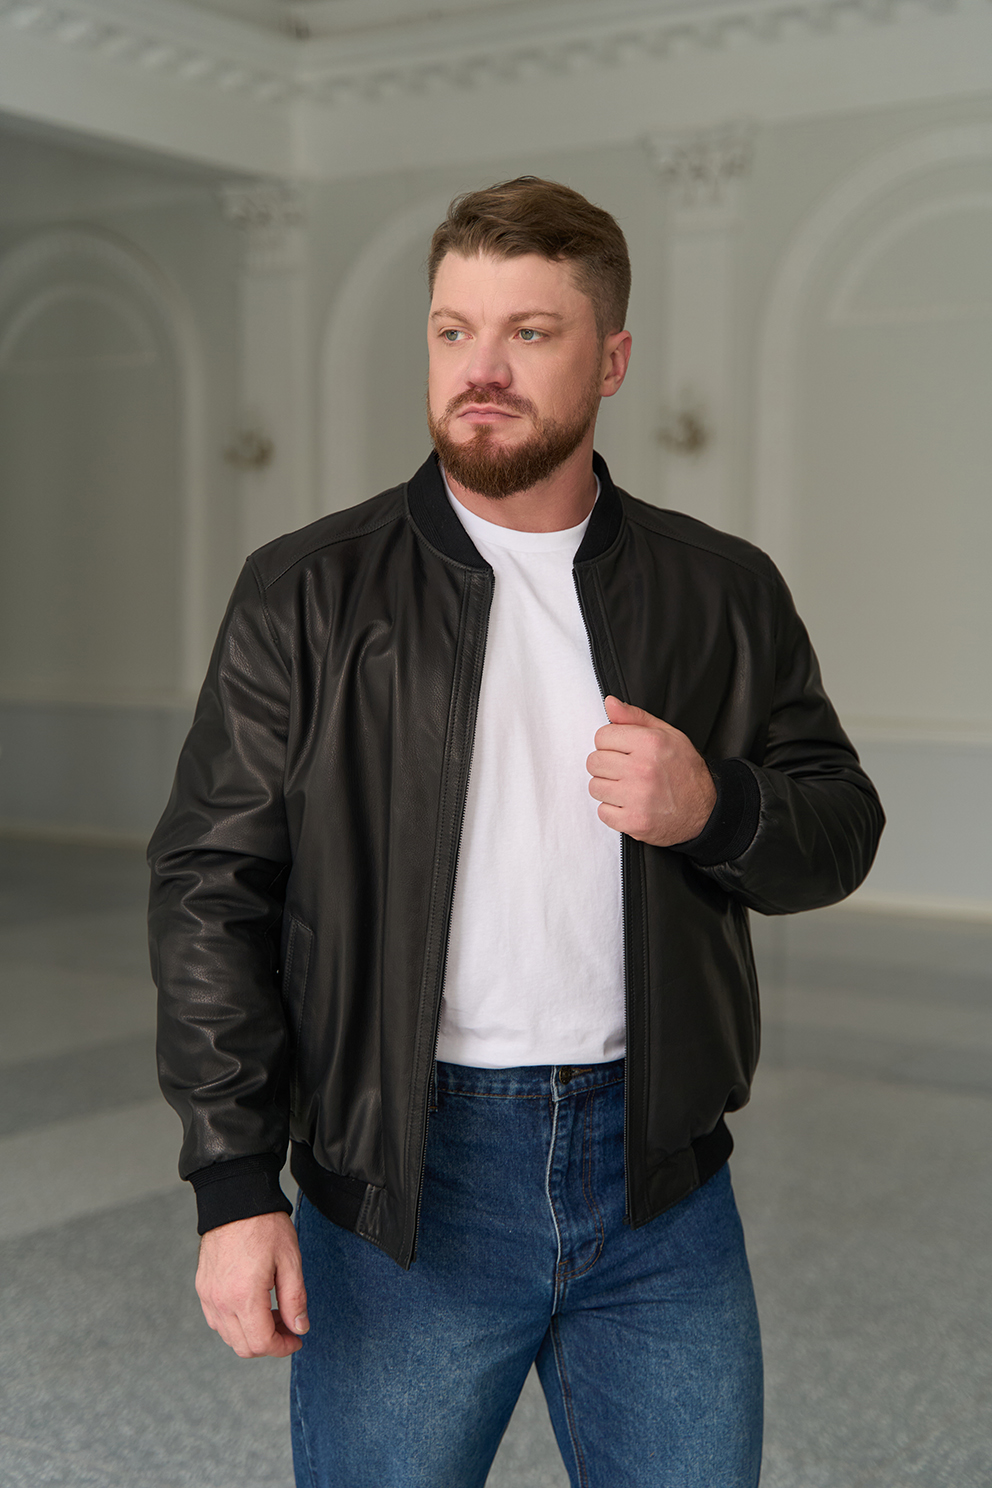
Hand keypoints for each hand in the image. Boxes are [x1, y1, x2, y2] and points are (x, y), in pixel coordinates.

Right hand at [195, 1210, 308, 1358]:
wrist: (235, 1199)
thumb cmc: (265, 1225)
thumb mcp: (290, 1260)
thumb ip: (295, 1299)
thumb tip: (299, 1328)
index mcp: (244, 1296)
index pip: (261, 1343)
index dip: (282, 1347)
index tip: (297, 1339)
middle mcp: (220, 1301)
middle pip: (243, 1346)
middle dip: (269, 1343)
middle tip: (289, 1326)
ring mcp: (208, 1295)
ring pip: (229, 1336)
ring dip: (252, 1334)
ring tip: (273, 1313)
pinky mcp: (202, 1287)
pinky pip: (217, 1320)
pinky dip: (236, 1323)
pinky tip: (253, 1306)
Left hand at [587, 696, 716, 846]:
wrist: (705, 810)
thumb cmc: (685, 771)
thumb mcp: (667, 734)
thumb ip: (635, 717)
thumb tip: (610, 703)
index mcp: (650, 743)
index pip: (602, 736)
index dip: (611, 743)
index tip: (622, 751)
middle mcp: (643, 769)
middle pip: (594, 762)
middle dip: (606, 765)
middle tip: (625, 770)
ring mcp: (638, 797)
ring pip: (595, 787)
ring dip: (608, 788)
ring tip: (628, 787)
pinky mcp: (634, 821)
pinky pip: (602, 812)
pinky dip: (613, 810)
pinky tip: (630, 804)